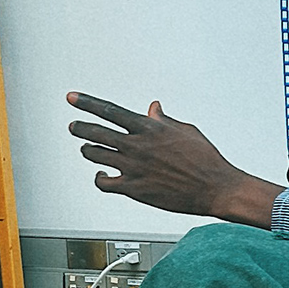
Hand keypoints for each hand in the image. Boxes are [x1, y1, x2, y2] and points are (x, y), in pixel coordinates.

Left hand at [66, 92, 281, 226]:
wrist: (215, 187)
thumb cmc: (205, 158)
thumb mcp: (185, 131)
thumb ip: (163, 120)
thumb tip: (153, 108)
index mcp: (149, 128)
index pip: (110, 111)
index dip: (87, 103)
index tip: (73, 98)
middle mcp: (137, 146)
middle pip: (96, 132)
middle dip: (80, 127)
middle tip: (73, 126)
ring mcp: (134, 167)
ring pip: (96, 155)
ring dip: (87, 151)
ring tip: (86, 149)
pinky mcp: (134, 188)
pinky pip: (105, 182)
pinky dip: (99, 178)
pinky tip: (101, 176)